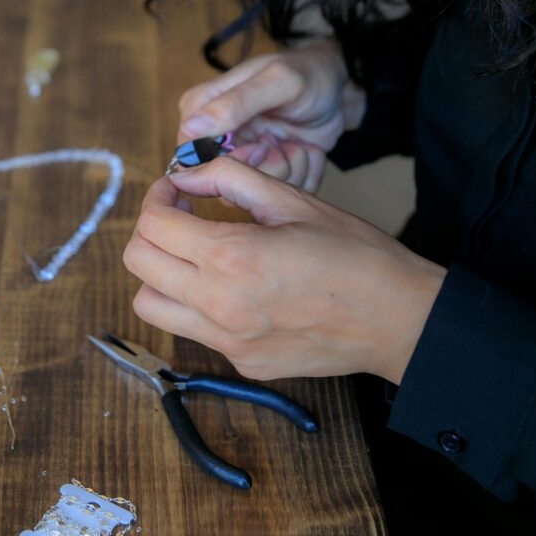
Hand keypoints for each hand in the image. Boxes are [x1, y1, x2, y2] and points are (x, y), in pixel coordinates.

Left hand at [123, 157, 444, 384]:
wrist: (398, 318)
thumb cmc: (354, 254)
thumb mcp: (292, 200)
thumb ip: (229, 178)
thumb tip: (187, 173)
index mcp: (231, 257)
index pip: (152, 225)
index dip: (156, 197)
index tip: (175, 190)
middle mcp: (219, 305)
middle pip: (136, 263)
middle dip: (150, 230)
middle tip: (179, 217)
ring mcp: (227, 341)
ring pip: (150, 305)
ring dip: (160, 274)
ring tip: (194, 256)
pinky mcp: (241, 362)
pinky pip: (192, 330)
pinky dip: (196, 305)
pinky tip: (233, 289)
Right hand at [177, 39, 366, 191]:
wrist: (340, 90)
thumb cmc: (307, 74)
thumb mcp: (276, 82)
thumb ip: (234, 104)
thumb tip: (191, 128)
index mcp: (201, 109)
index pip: (190, 156)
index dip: (229, 160)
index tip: (261, 143)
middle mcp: (213, 137)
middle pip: (221, 180)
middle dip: (264, 166)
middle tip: (283, 141)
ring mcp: (238, 157)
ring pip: (250, 193)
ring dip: (287, 170)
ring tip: (298, 143)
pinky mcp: (262, 172)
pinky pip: (275, 194)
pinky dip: (300, 176)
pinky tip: (305, 152)